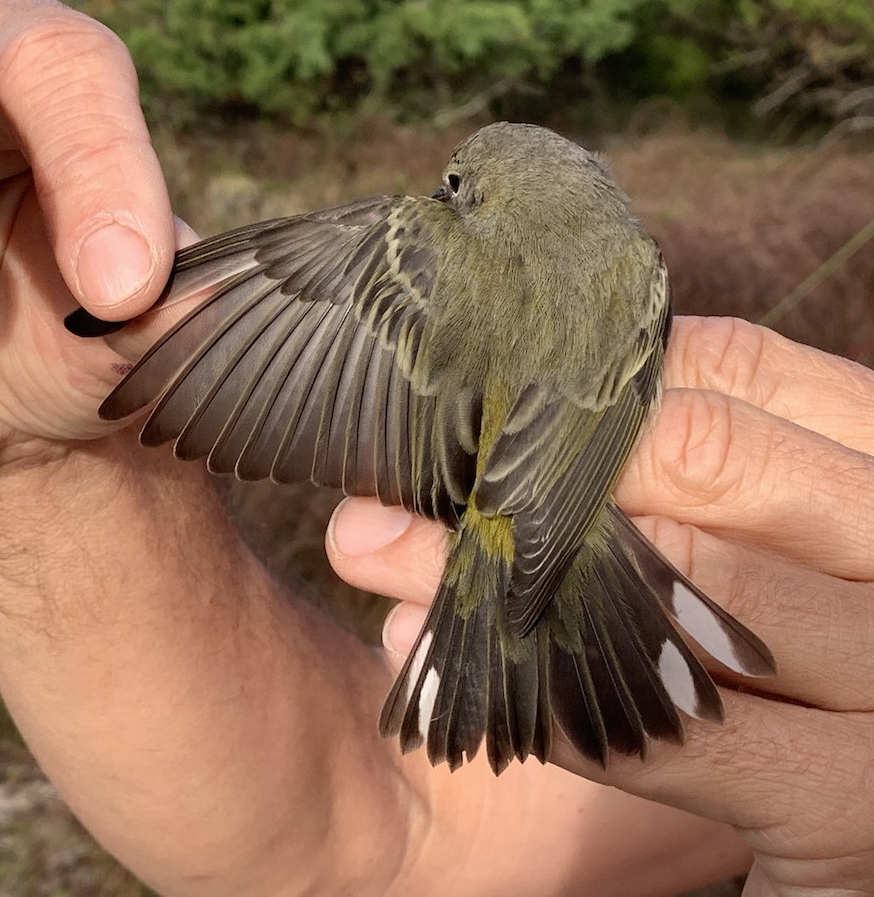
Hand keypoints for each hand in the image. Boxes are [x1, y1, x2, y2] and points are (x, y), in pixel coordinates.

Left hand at [328, 316, 873, 895]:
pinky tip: (455, 676)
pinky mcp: (860, 803)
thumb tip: (471, 432)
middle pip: (709, 452)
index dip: (587, 387)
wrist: (855, 835)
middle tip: (388, 483)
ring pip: (682, 579)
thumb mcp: (760, 561)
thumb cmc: (787, 682)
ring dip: (495, 573)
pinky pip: (667, 730)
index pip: (737, 372)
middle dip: (527, 464)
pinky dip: (546, 701)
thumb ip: (675, 493)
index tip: (469, 411)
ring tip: (381, 558)